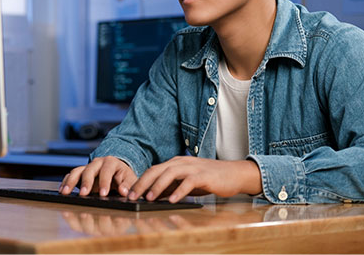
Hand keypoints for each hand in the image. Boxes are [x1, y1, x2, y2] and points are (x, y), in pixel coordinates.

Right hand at [59, 156, 136, 196]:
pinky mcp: (80, 173)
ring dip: (70, 182)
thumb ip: (128, 185)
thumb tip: (124, 191)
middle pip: (89, 170)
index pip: (107, 170)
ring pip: (77, 171)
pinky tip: (62, 191)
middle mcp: (97, 163)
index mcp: (111, 162)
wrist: (118, 172)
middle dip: (86, 182)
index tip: (103, 194)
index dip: (104, 182)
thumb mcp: (130, 180)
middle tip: (84, 194)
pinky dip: (65, 183)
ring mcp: (87, 167)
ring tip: (65, 193)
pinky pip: (71, 176)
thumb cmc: (124, 178)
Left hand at [127, 156, 261, 202]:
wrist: (234, 173)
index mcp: (175, 163)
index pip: (153, 170)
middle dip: (143, 183)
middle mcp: (181, 162)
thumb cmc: (209, 178)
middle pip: (157, 170)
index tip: (129, 193)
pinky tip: (173, 200)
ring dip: (158, 186)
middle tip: (132, 196)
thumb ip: (172, 186)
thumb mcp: (186, 182)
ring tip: (149, 198)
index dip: (140, 181)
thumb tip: (154, 195)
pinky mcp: (204, 175)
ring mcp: (193, 167)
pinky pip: (189, 182)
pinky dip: (180, 191)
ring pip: (170, 174)